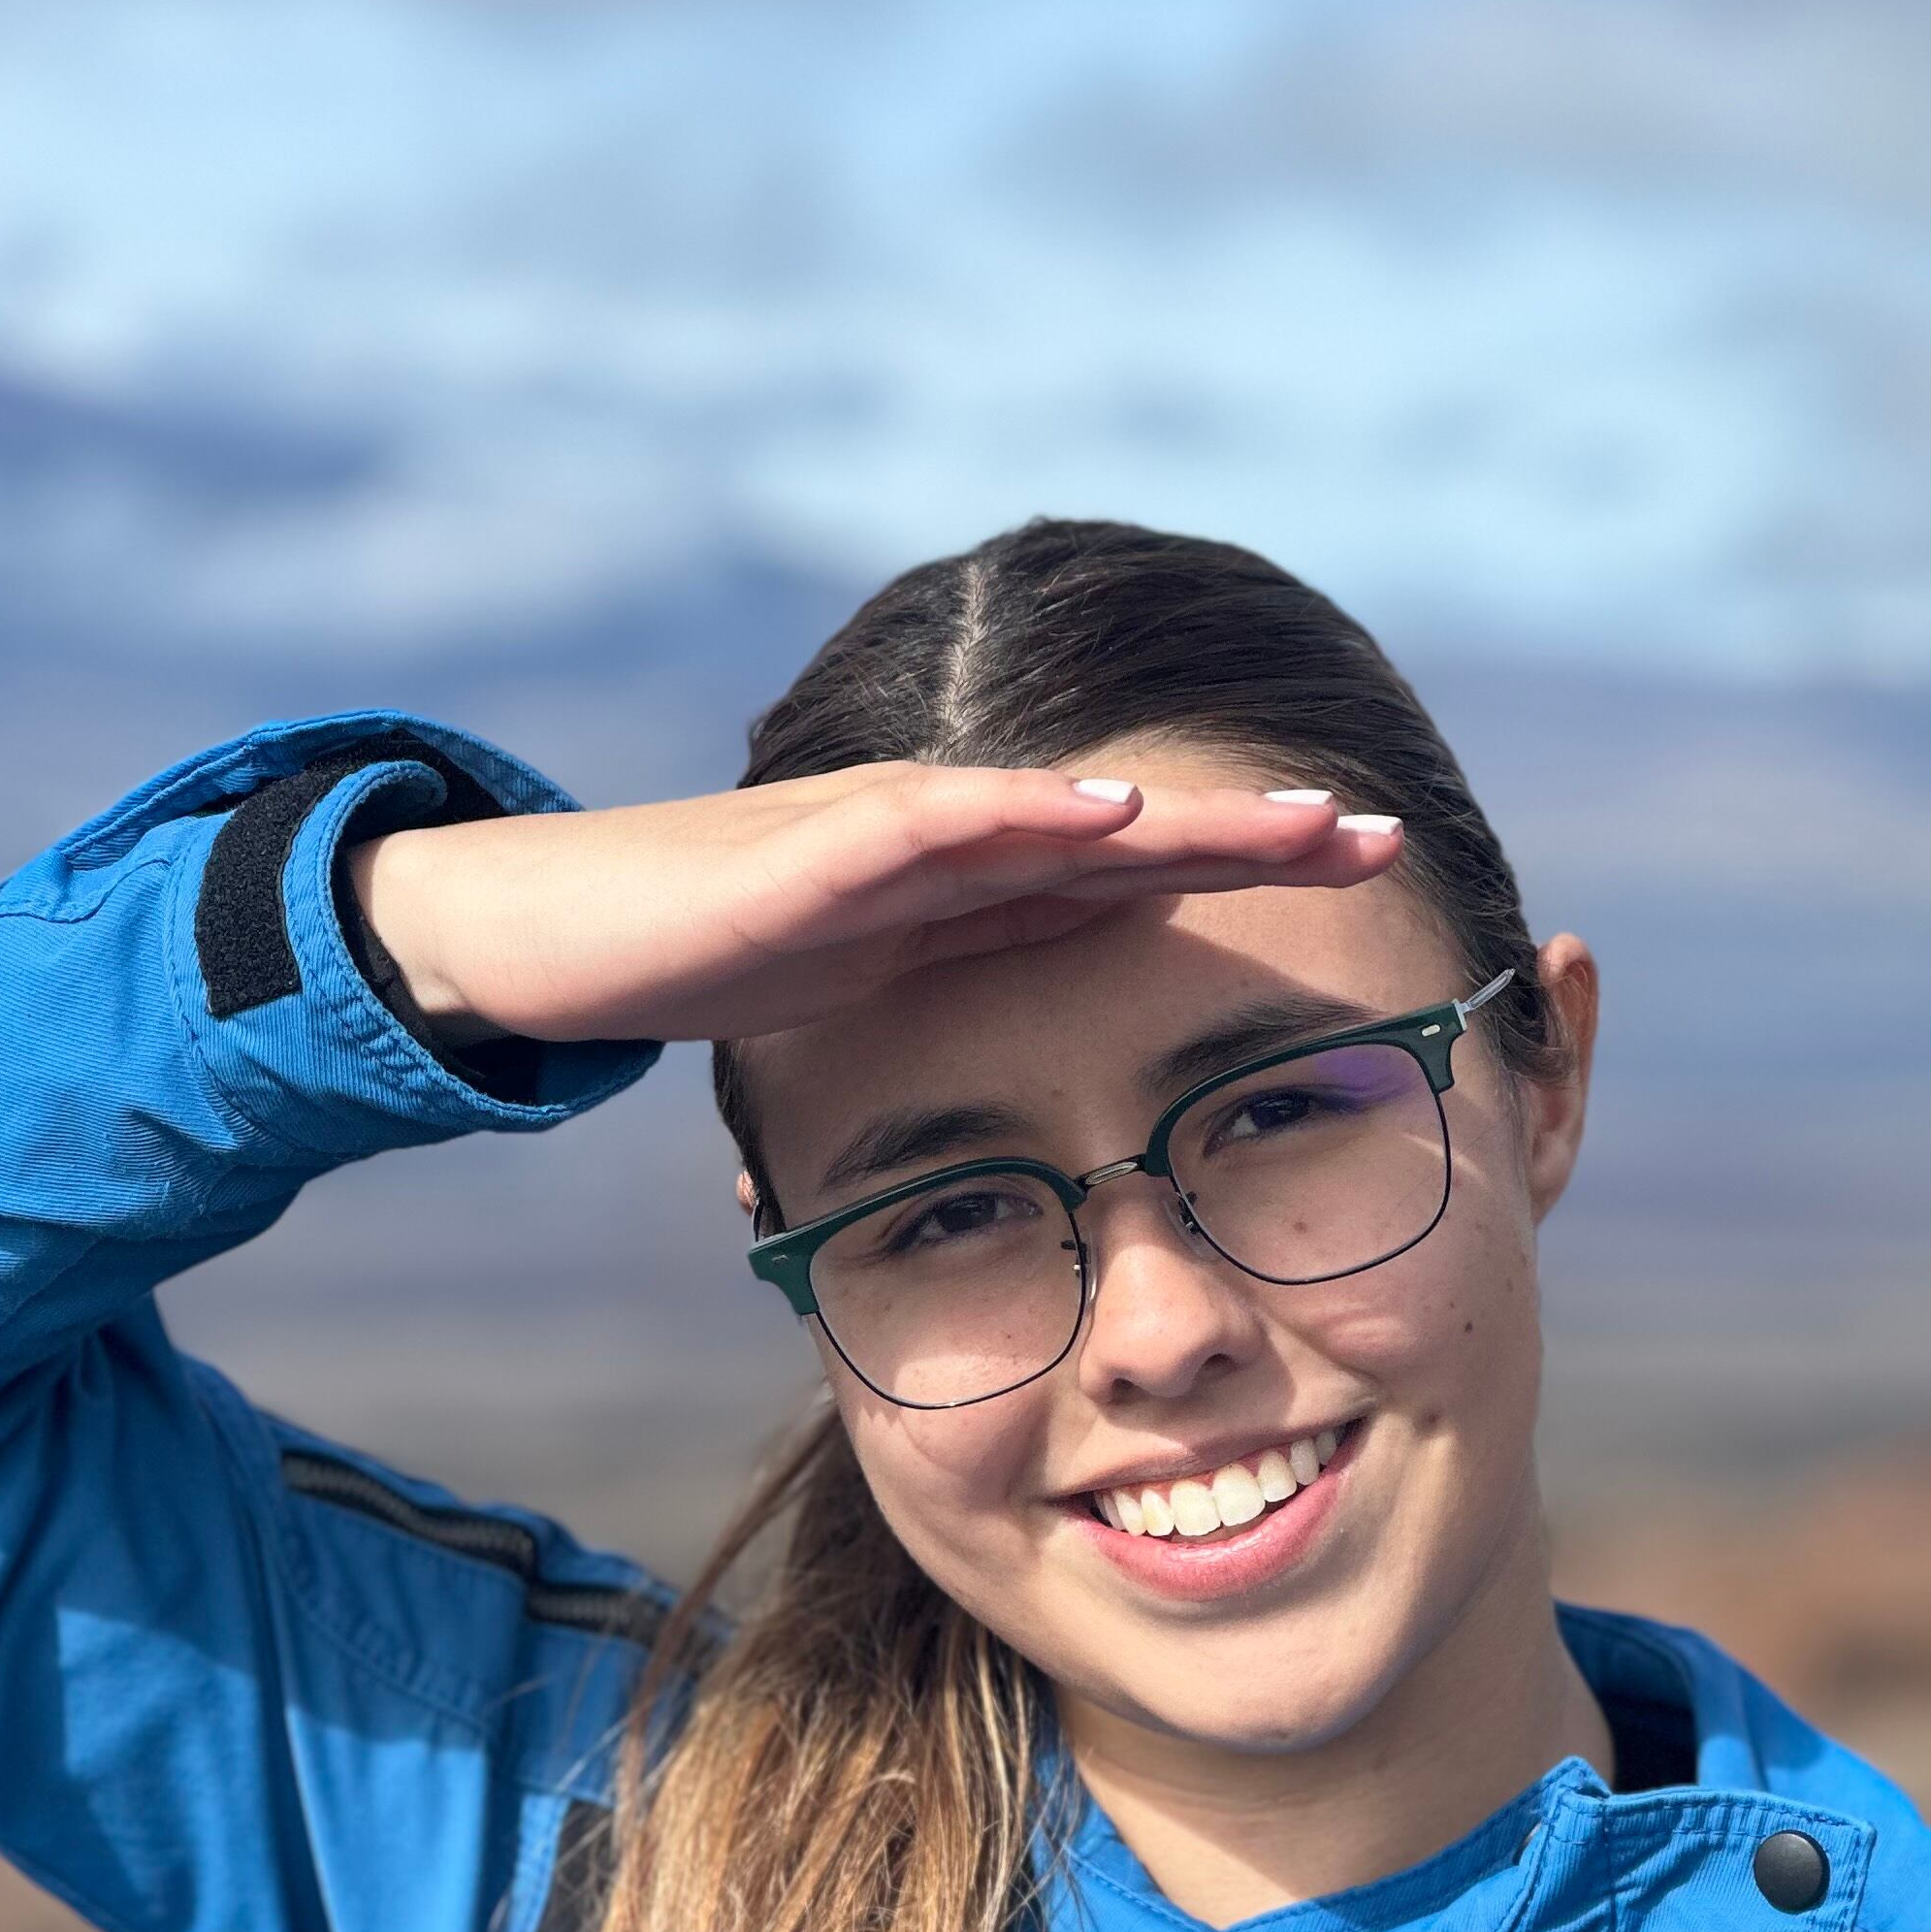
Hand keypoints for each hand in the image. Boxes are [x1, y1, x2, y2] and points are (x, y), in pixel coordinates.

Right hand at [345, 764, 1405, 1048]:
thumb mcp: (863, 1016)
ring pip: (1060, 814)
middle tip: (1387, 837)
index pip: (1133, 880)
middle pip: (1131, 834)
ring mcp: (879, 836)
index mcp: (964, 895)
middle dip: (1260, 836)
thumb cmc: (693, 970)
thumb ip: (947, 1029)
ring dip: (1186, 817)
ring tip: (1303, 821)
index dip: (1248, 882)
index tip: (1365, 898)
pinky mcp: (810, 851)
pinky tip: (1117, 817)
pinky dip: (1031, 819)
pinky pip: (937, 827)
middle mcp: (943, 847)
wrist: (542, 931)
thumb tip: (1040, 1117)